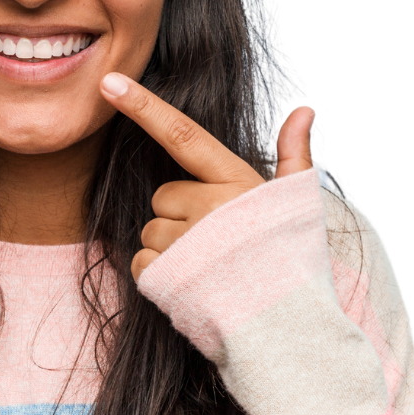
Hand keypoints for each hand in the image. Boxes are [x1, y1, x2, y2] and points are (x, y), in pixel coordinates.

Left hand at [99, 72, 316, 282]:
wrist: (287, 331)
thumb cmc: (293, 263)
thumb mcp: (296, 203)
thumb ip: (293, 155)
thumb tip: (304, 110)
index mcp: (235, 183)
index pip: (182, 134)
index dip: (143, 106)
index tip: (109, 83)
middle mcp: (208, 208)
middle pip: (163, 197)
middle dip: (181, 215)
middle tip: (218, 241)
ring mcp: (185, 243)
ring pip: (151, 231)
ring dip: (170, 247)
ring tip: (209, 267)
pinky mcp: (166, 277)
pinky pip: (141, 262)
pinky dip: (158, 274)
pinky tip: (191, 285)